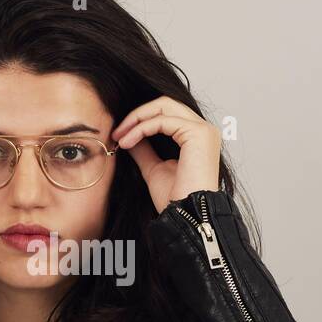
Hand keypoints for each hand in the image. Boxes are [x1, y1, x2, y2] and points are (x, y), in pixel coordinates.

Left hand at [111, 97, 220, 213]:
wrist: (186, 218)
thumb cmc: (175, 200)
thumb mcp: (154, 169)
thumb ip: (145, 149)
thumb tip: (129, 135)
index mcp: (197, 138)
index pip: (167, 113)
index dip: (141, 119)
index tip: (119, 136)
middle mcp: (204, 130)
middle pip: (165, 104)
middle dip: (137, 115)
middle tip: (117, 132)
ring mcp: (204, 130)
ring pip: (163, 107)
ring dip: (136, 119)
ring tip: (120, 137)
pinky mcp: (198, 133)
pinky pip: (162, 120)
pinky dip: (141, 128)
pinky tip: (127, 142)